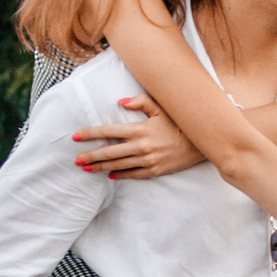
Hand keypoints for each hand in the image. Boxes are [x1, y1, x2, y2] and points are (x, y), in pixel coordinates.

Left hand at [73, 96, 206, 178]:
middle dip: (90, 156)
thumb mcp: (161, 108)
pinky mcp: (154, 171)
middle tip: (76, 160)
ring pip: (118, 165)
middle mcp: (141, 147)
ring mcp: (147, 161)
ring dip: (100, 167)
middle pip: (109, 152)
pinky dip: (120, 175)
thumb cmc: (179, 122)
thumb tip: (120, 101)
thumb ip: (140, 102)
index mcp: (140, 129)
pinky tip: (109, 175)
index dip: (89, 134)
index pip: (107, 132)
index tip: (75, 137)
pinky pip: (133, 174)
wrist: (200, 143)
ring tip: (87, 168)